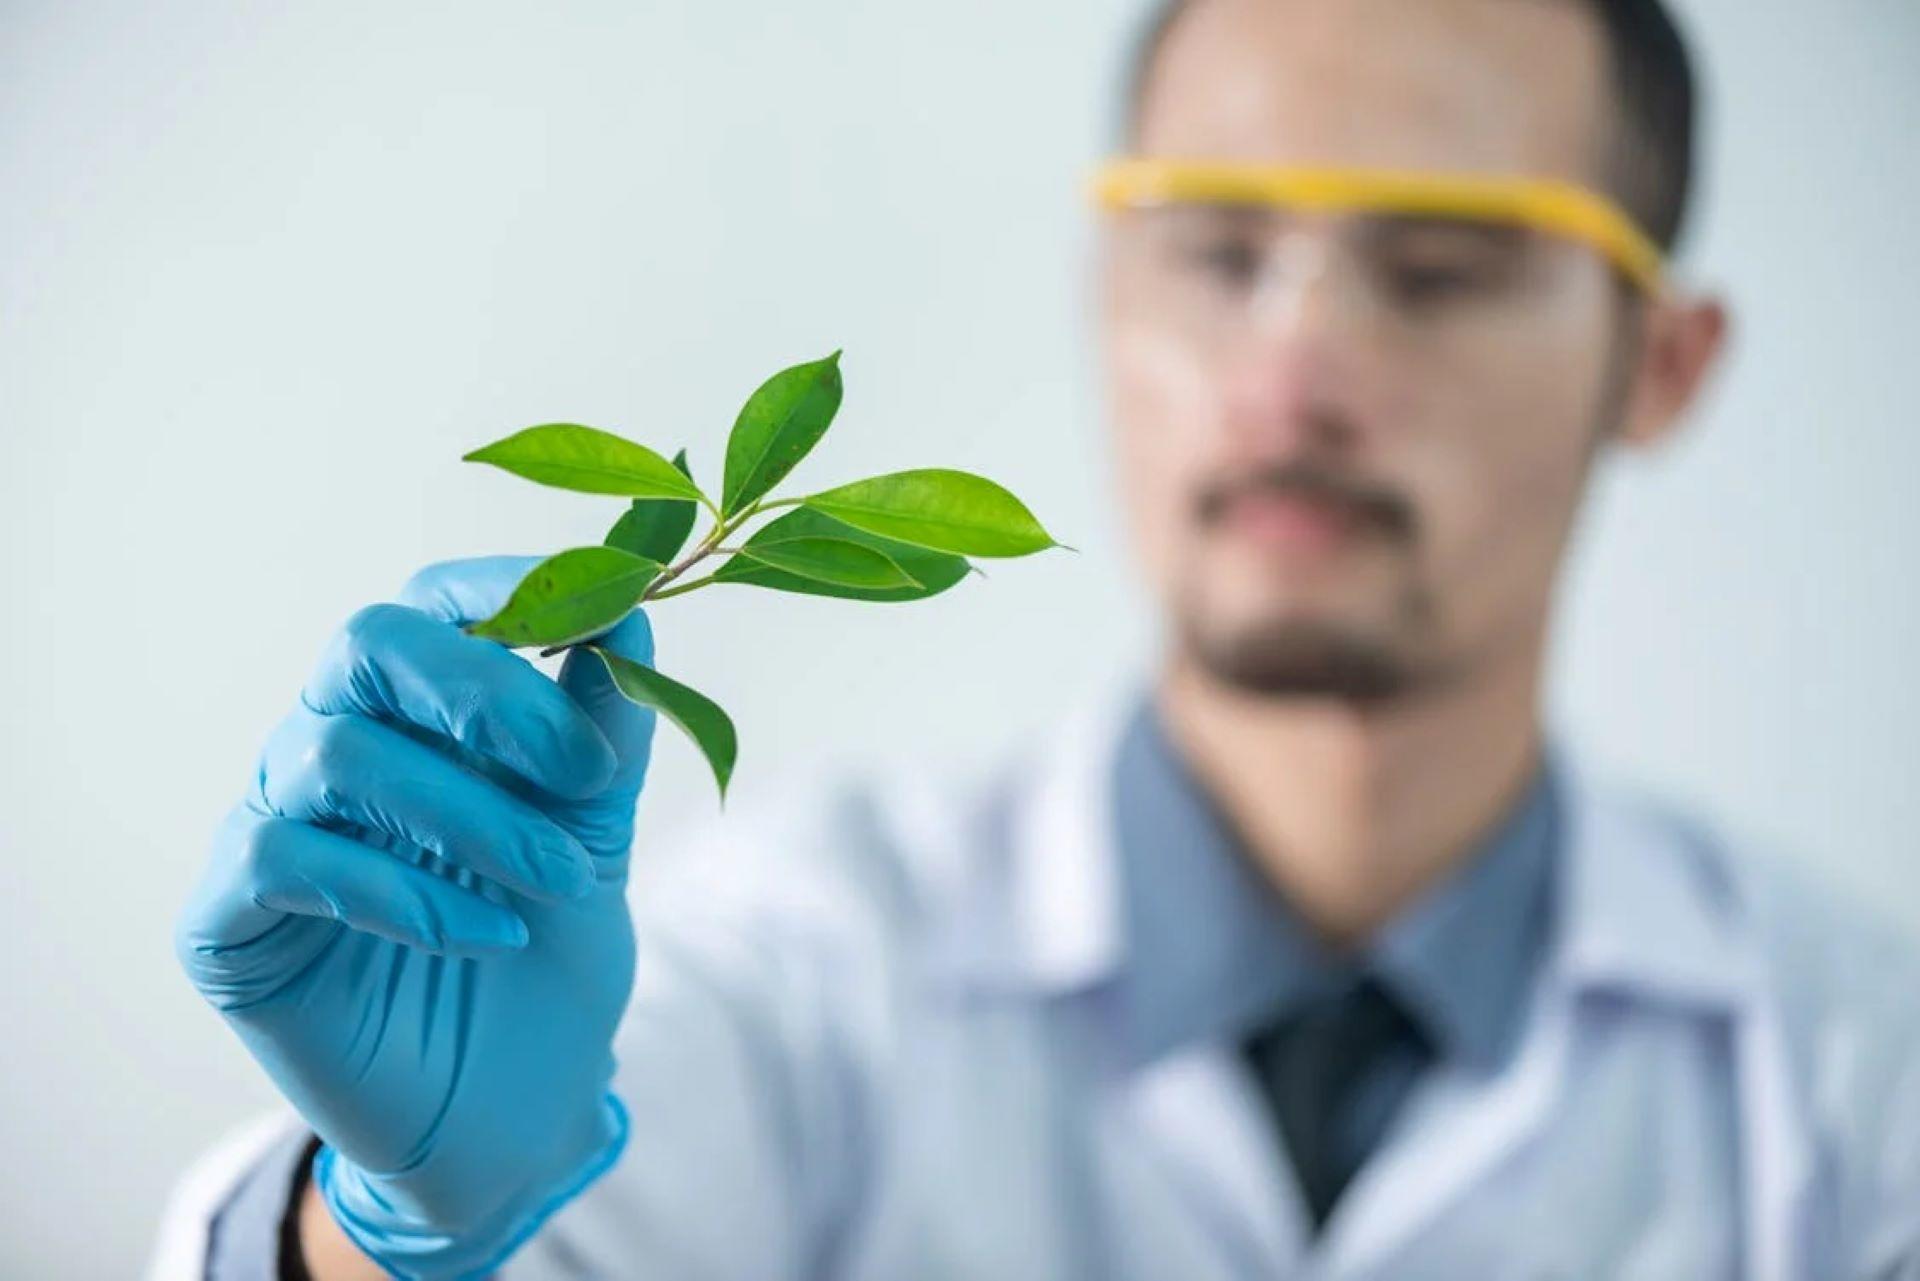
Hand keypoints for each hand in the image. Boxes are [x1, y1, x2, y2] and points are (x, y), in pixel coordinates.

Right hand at [176, 556, 654, 1277]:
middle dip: (486, 692)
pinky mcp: (226, 919)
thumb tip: (632, 608)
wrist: (513, 1107)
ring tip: (564, 882)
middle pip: (367, 646)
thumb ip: (606, 729)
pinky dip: (401, 891)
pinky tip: (487, 935)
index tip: (601, 614)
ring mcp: (270, 825)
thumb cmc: (547, 951)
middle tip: (584, 769)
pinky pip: (285, 858)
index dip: (504, 587)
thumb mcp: (596, 832)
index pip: (432, 604)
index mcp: (417, 712)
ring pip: (340, 754)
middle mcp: (331, 746)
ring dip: (475, 816)